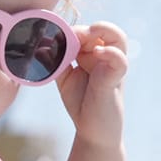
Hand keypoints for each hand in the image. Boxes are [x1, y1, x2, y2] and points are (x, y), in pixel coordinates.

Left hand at [56, 22, 127, 147]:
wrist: (91, 131)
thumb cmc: (81, 102)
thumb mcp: (64, 77)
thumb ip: (55, 60)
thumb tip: (41, 46)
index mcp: (94, 54)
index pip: (87, 31)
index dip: (73, 31)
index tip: (56, 39)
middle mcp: (105, 57)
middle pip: (104, 29)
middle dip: (86, 29)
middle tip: (71, 36)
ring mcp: (112, 67)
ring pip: (118, 38)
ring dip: (104, 30)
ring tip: (89, 33)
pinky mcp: (116, 79)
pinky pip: (120, 60)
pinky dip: (110, 52)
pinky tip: (97, 53)